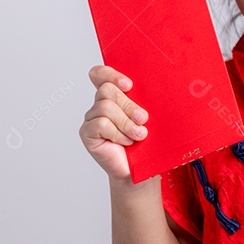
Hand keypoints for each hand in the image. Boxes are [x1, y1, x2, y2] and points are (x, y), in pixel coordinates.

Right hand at [79, 65, 150, 181]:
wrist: (141, 169)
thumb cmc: (147, 142)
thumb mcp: (149, 117)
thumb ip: (144, 100)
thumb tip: (155, 85)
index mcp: (113, 96)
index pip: (99, 74)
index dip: (110, 74)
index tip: (129, 85)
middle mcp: (99, 105)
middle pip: (107, 90)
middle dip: (129, 104)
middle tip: (143, 119)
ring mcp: (91, 119)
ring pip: (105, 107)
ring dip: (126, 122)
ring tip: (139, 135)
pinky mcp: (87, 133)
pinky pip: (101, 124)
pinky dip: (118, 133)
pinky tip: (126, 142)